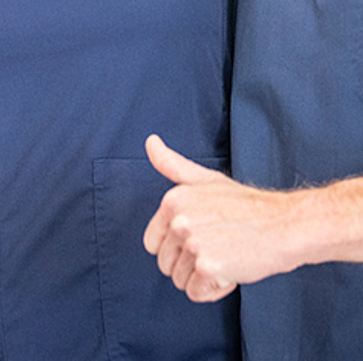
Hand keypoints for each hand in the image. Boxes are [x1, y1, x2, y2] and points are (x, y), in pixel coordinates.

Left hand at [143, 134, 297, 301]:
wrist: (286, 225)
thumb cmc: (247, 206)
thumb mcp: (205, 180)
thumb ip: (172, 165)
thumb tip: (150, 142)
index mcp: (172, 200)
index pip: (152, 244)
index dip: (176, 249)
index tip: (201, 240)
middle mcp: (177, 220)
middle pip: (166, 264)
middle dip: (190, 265)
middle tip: (219, 249)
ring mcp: (192, 242)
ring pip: (180, 281)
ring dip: (203, 279)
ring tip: (226, 258)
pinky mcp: (207, 266)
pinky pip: (196, 293)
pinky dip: (214, 291)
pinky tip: (232, 273)